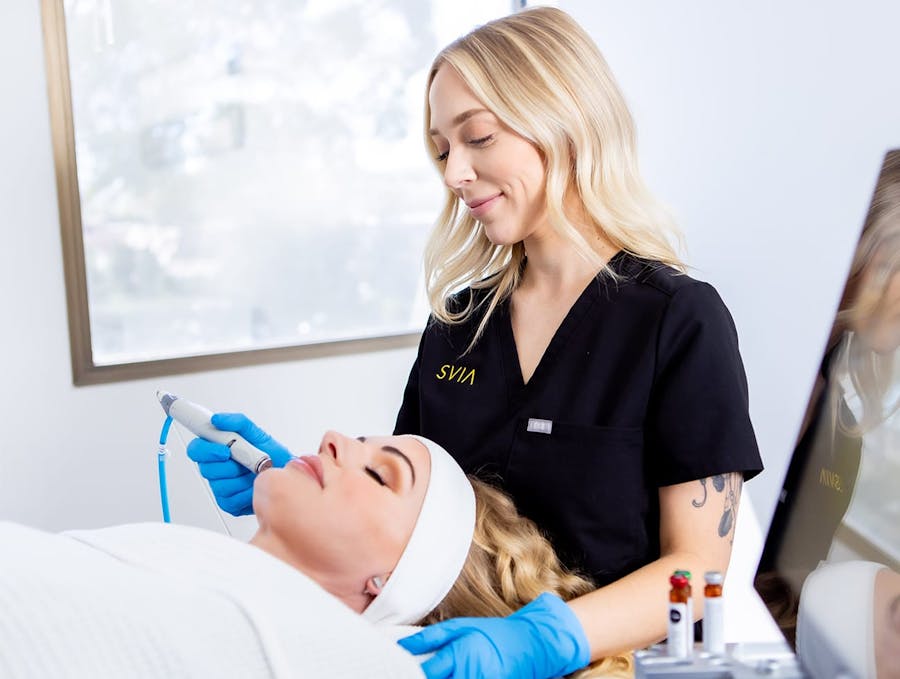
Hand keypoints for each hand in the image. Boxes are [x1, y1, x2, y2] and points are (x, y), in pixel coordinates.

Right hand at [186, 413, 293, 515]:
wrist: (288, 475)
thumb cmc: (273, 455)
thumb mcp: (258, 433)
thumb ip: (238, 422)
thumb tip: (217, 419)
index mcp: (218, 450)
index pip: (196, 449)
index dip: (205, 449)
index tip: (224, 449)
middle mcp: (216, 468)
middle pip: (205, 468)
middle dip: (228, 464)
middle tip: (246, 460)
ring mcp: (221, 487)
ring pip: (218, 484)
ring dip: (239, 478)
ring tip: (254, 472)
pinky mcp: (229, 503)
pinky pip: (229, 500)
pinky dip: (245, 492)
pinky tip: (254, 486)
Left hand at [398, 592, 589, 678]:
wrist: (529, 645)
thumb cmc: (493, 634)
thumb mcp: (460, 626)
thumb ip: (429, 638)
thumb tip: (401, 645)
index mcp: (459, 655)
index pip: (423, 674)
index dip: (407, 675)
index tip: (394, 673)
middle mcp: (469, 676)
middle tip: (404, 676)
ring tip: (428, 676)